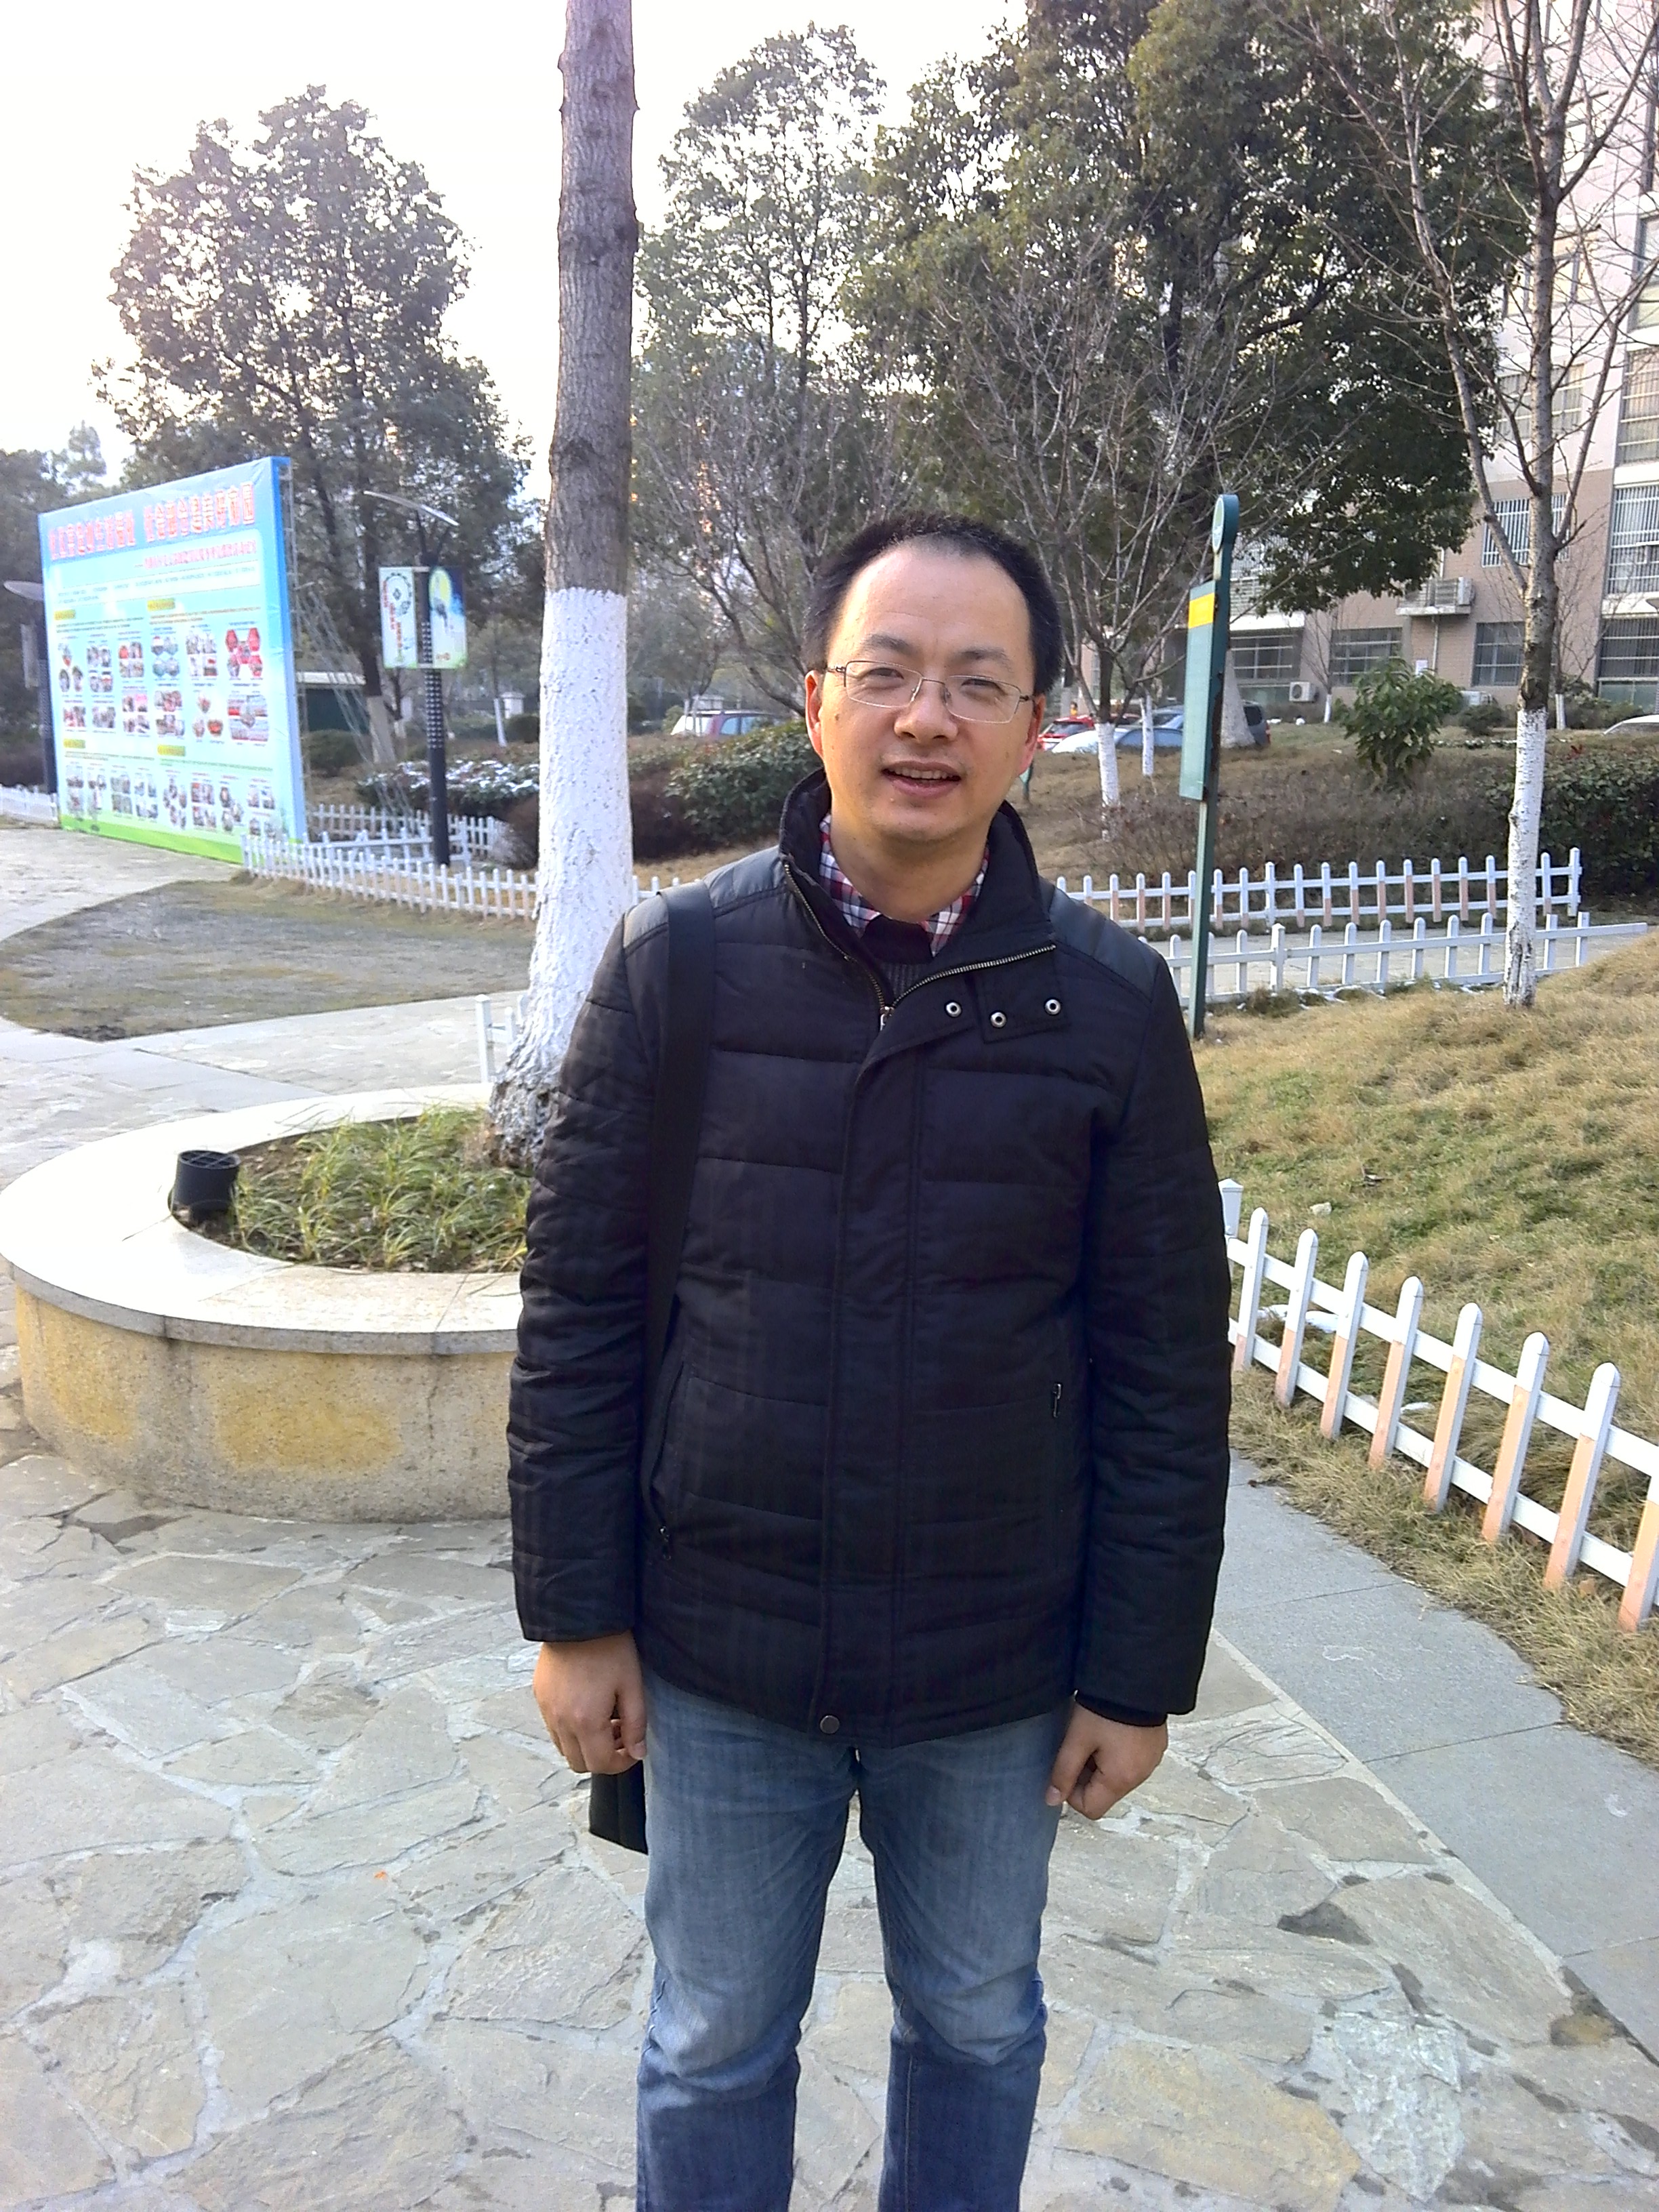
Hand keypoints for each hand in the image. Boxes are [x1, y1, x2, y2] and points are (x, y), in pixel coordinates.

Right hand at [533, 1633, 645, 1774]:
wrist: (578, 1616)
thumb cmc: (608, 1647)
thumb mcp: (631, 1685)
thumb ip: (636, 1724)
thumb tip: (637, 1752)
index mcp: (586, 1721)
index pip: (600, 1764)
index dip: (621, 1763)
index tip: (632, 1749)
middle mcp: (561, 1721)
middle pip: (579, 1763)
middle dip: (602, 1757)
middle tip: (619, 1734)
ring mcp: (546, 1709)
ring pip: (563, 1747)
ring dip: (584, 1744)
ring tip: (603, 1720)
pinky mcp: (539, 1696)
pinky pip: (552, 1727)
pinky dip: (569, 1729)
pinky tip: (585, 1707)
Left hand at [1045, 1704, 1167, 1819]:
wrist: (1136, 1676)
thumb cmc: (1106, 1708)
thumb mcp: (1077, 1739)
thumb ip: (1063, 1772)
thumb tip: (1052, 1800)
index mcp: (1121, 1779)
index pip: (1091, 1809)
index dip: (1072, 1792)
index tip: (1068, 1765)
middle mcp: (1140, 1776)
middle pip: (1105, 1794)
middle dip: (1087, 1775)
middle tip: (1081, 1746)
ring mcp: (1151, 1761)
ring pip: (1117, 1777)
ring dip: (1102, 1764)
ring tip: (1097, 1735)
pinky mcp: (1155, 1747)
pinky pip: (1132, 1762)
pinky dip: (1118, 1754)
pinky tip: (1112, 1731)